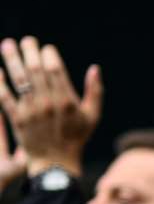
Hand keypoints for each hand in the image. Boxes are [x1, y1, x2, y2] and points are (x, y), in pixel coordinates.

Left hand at [0, 37, 102, 175]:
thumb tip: (94, 69)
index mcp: (68, 101)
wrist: (56, 163)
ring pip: (20, 80)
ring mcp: (32, 111)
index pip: (56, 70)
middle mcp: (49, 104)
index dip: (49, 55)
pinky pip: (6, 97)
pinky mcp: (18, 119)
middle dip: (30, 52)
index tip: (46, 48)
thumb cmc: (76, 138)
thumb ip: (95, 92)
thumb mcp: (92, 116)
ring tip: (7, 44)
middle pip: (36, 71)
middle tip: (26, 40)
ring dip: (12, 60)